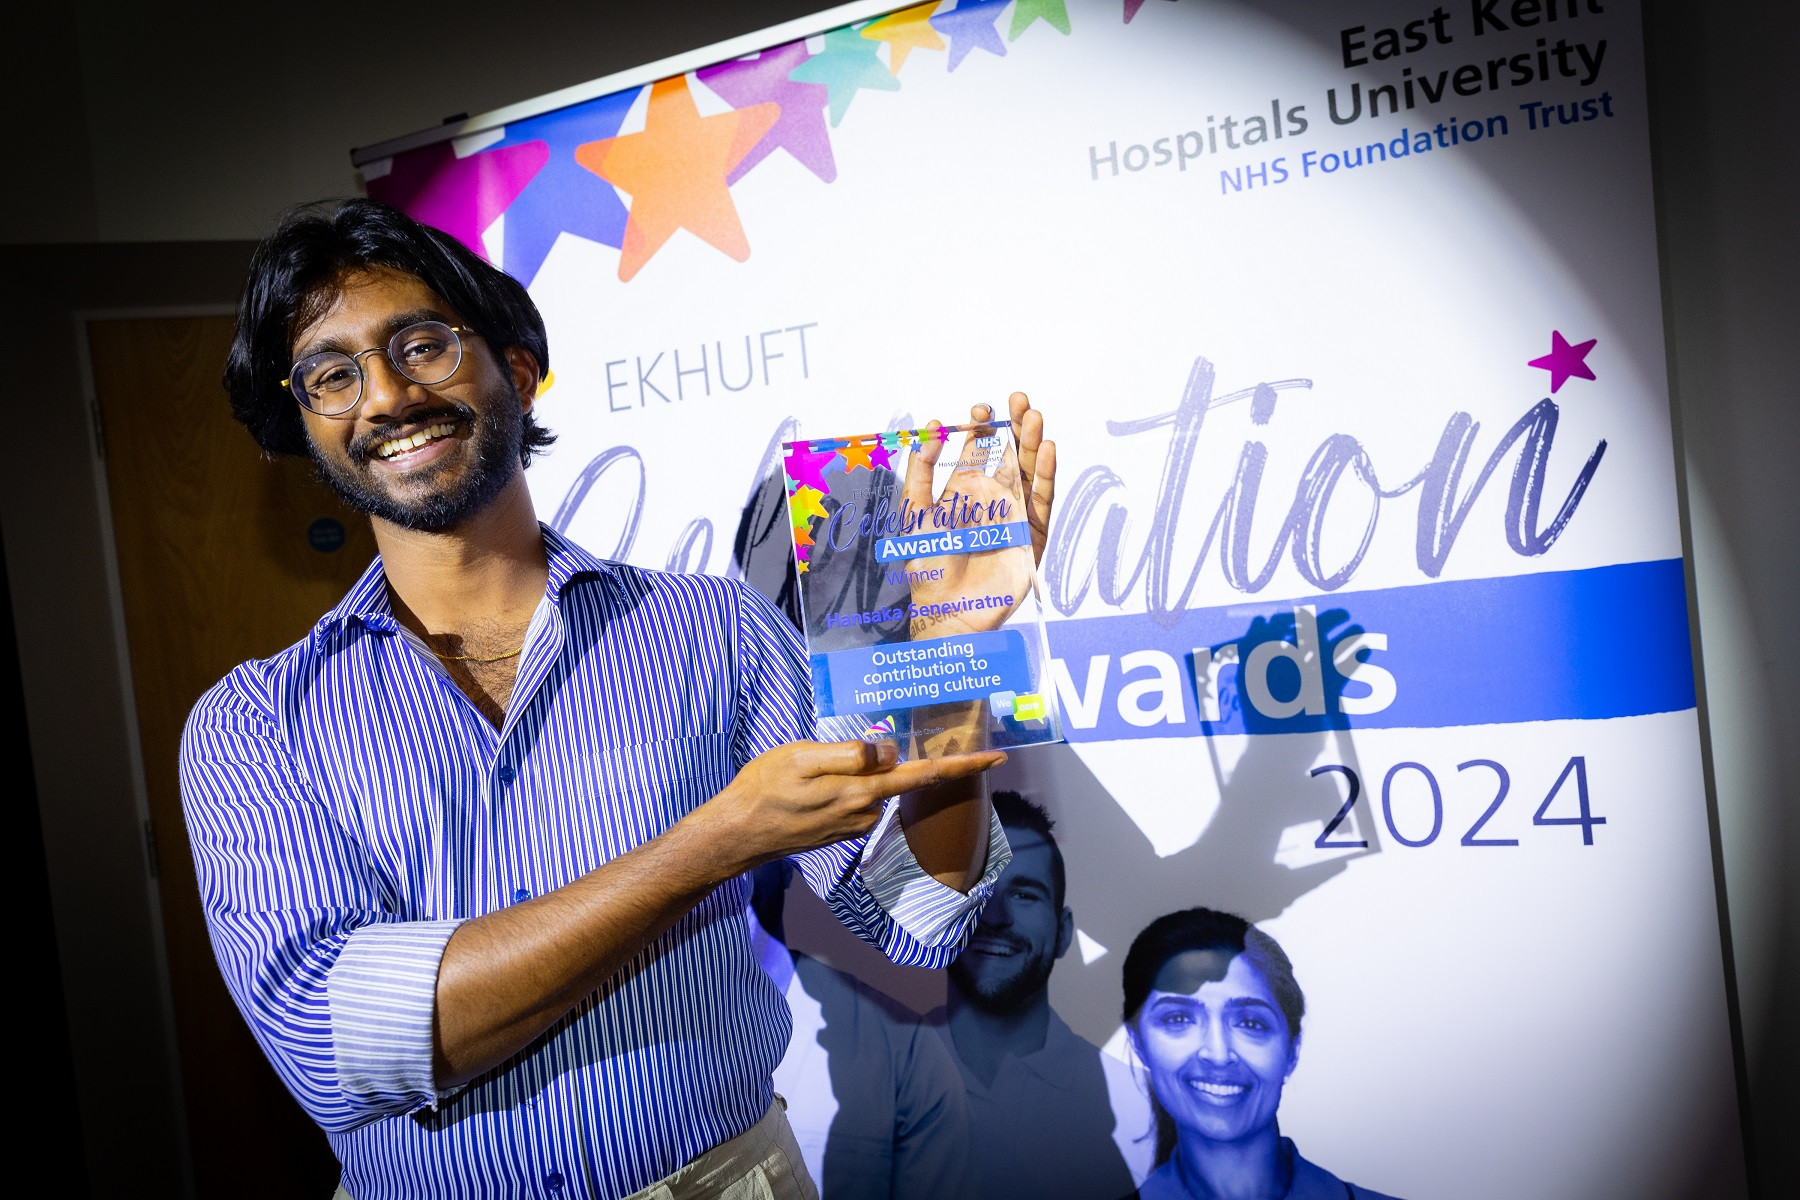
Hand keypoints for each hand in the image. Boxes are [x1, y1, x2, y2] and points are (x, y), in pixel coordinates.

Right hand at [692, 739, 1006, 873]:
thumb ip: (849, 755)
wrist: (739, 834)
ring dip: (877, 771)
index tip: (997, 757)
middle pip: (906, 780)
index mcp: (861, 791)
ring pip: (880, 787)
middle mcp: (865, 811)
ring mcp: (853, 823)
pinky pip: (861, 798)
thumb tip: (886, 750)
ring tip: (854, 751)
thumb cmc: (765, 789)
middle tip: (946, 739)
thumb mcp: (802, 758)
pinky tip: (828, 775)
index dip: (963, 767)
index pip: (924, 775)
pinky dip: (860, 783)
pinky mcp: (840, 827)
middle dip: (930, 763)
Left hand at [904, 393, 1056, 638]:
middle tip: (1017, 399)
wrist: (948, 611)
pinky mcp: (1032, 537)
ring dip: (1032, 444)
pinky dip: (1046, 475)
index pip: (978, 452)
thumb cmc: (928, 566)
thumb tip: (930, 427)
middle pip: (1010, 455)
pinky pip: (1042, 501)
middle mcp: (993, 500)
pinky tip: (1046, 449)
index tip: (979, 412)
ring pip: (1030, 472)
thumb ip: (920, 470)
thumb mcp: (914, 512)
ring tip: (1034, 416)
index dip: (980, 430)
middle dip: (1014, 427)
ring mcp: (1014, 516)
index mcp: (965, 492)